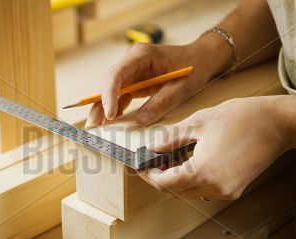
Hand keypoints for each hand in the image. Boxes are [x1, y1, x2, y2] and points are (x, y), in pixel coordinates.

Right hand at [85, 42, 214, 128]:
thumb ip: (161, 103)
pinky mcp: (135, 81)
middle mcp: (132, 61)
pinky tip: (111, 120)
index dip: (109, 94)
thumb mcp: (181, 87)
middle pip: (109, 82)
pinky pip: (121, 95)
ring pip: (112, 89)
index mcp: (141, 56)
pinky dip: (116, 107)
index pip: (116, 74)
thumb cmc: (194, 67)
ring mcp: (132, 70)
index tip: (109, 114)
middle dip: (100, 103)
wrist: (201, 59)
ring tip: (97, 125)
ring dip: (104, 107)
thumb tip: (141, 120)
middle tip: (94, 123)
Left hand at [139, 96, 289, 199]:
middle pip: (175, 192)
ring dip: (176, 180)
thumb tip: (152, 148)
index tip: (141, 166)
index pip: (165, 183)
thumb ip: (170, 139)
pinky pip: (204, 190)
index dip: (149, 175)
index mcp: (203, 172)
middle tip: (152, 162)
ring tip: (169, 159)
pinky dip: (192, 180)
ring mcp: (226, 191)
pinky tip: (188, 162)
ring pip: (189, 193)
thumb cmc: (240, 118)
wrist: (278, 123)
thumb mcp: (198, 123)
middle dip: (160, 178)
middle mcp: (214, 188)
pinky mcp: (234, 189)